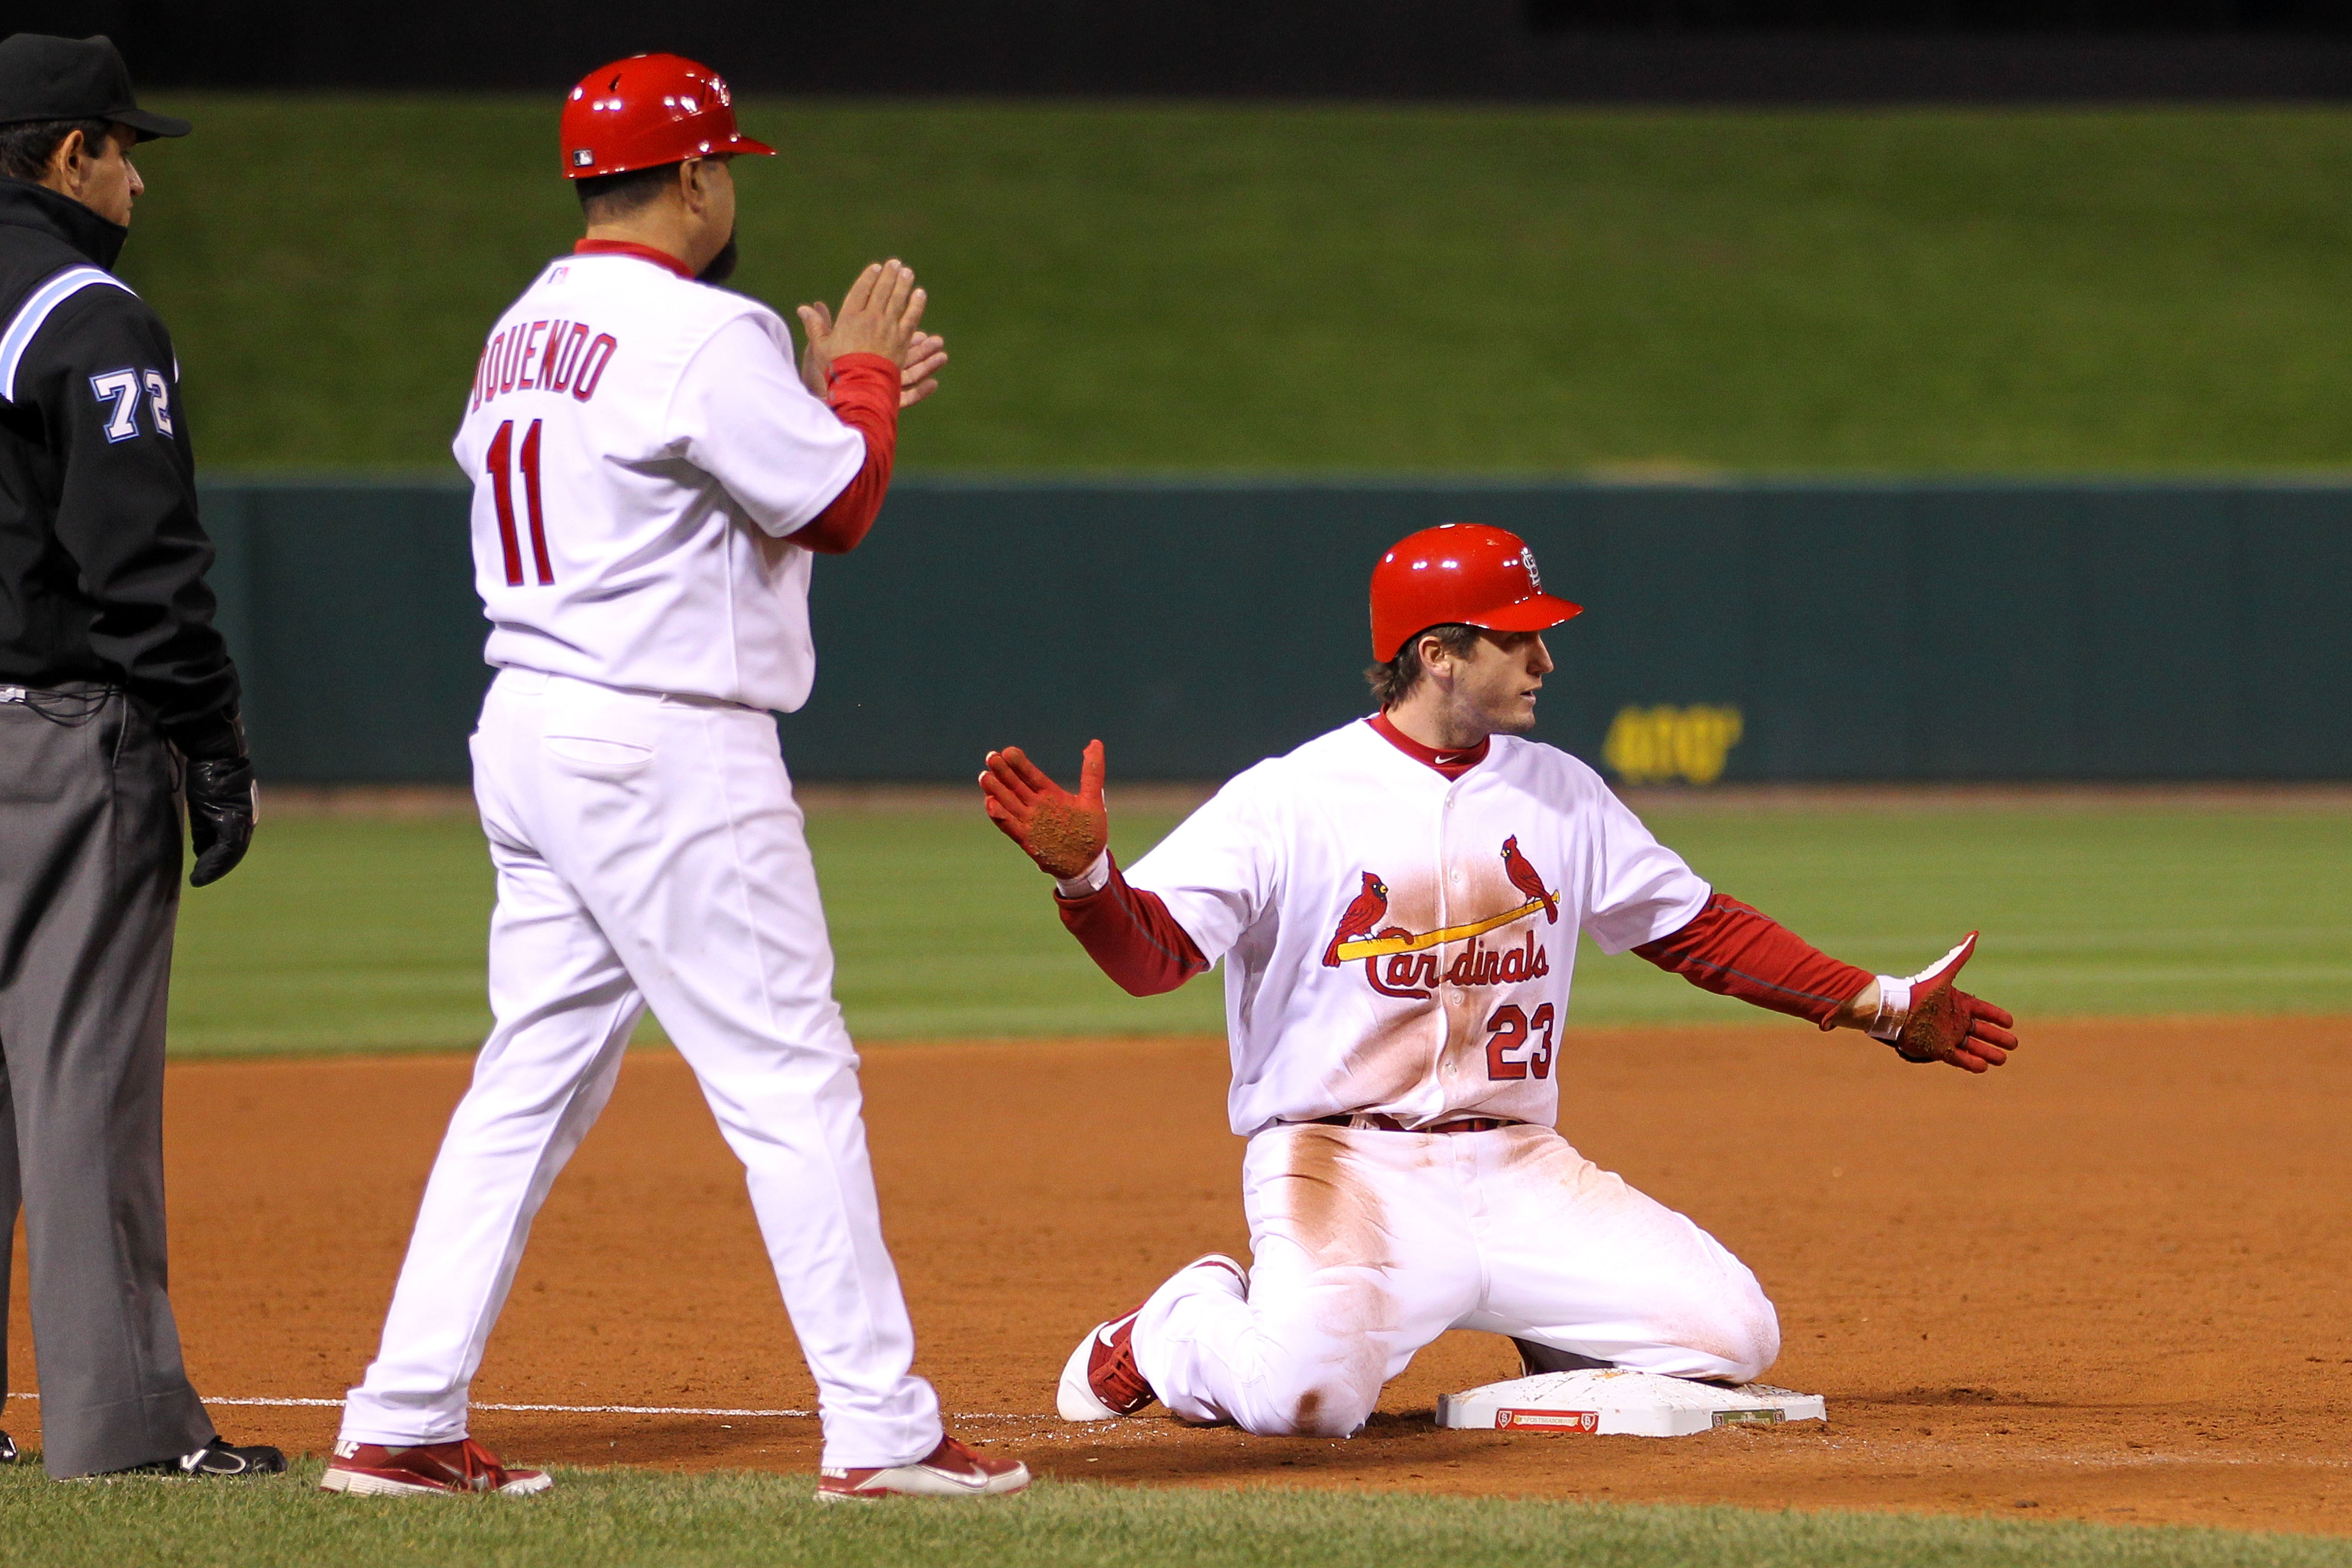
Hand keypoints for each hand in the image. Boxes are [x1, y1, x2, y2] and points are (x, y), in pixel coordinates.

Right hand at [173, 711, 256, 886]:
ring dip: (215, 867)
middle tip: (200, 879)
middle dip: (217, 867)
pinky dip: (215, 861)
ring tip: (199, 878)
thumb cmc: (207, 774)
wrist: (213, 751)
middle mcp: (246, 818)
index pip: (233, 843)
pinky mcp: (235, 814)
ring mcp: (243, 817)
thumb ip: (205, 827)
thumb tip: (202, 851)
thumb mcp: (203, 804)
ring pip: (233, 851)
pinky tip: (202, 870)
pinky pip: (228, 845)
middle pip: (235, 850)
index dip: (219, 860)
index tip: (203, 871)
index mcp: (240, 815)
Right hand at [794, 260, 934, 402]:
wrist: (859, 386)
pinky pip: (911, 318)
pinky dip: (916, 305)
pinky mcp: (901, 340)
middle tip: (895, 263)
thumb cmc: (836, 369)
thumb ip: (815, 326)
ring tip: (908, 273)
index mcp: (849, 318)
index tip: (876, 268)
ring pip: (898, 301)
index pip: (860, 292)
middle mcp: (870, 318)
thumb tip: (804, 309)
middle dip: (889, 276)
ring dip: (903, 285)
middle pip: (882, 292)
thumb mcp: (820, 347)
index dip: (868, 278)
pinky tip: (920, 294)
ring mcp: (888, 328)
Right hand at [979, 741, 1107, 878]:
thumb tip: (1096, 742)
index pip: (1030, 775)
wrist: (1087, 863)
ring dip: (996, 791)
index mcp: (1049, 794)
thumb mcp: (1093, 799)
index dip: (1019, 763)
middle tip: (991, 757)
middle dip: (1003, 772)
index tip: (1009, 750)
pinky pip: (1011, 827)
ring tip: (985, 777)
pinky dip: (1000, 817)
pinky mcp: (1027, 840)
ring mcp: (1029, 822)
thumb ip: (1092, 772)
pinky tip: (990, 804)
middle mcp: (1036, 806)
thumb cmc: (1090, 832)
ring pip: (1008, 803)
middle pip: (1015, 786)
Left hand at [1882, 933, 2017, 1072]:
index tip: (2010, 1022)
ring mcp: (1947, 1036)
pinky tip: (1984, 1067)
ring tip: (2003, 1059)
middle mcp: (1955, 1020)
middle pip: (1982, 1031)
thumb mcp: (1944, 972)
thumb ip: (1960, 956)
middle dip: (1998, 1038)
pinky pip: (1959, 1059)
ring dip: (1989, 1053)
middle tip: (2014, 1044)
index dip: (1998, 1016)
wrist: (1897, 1009)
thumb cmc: (1920, 990)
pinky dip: (1972, 1063)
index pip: (1984, 1011)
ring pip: (1974, 1047)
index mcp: (1959, 1004)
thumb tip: (1974, 934)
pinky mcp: (1938, 1050)